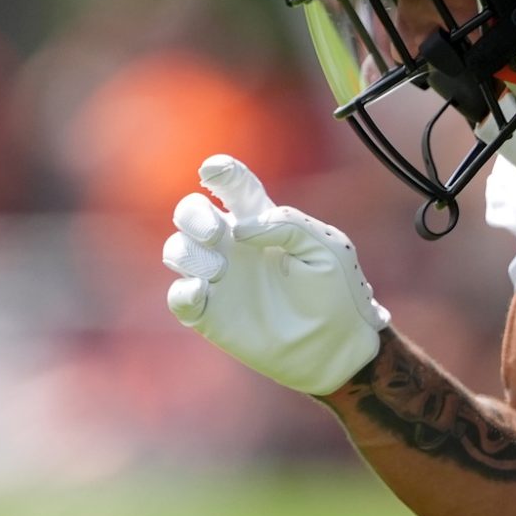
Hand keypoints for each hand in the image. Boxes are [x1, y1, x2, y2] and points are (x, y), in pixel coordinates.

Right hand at [162, 155, 388, 394]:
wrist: (338, 346)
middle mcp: (235, 247)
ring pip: (177, 250)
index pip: (234, 187)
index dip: (220, 172)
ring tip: (221, 271)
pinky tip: (202, 291)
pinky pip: (178, 296)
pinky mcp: (212, 315)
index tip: (214, 170)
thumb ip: (288, 224)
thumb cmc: (338, 293)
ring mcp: (220, 280)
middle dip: (193, 214)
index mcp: (263, 223)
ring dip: (190, 253)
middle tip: (216, 232)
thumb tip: (240, 228)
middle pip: (191, 212)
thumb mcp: (326, 248)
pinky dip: (182, 291)